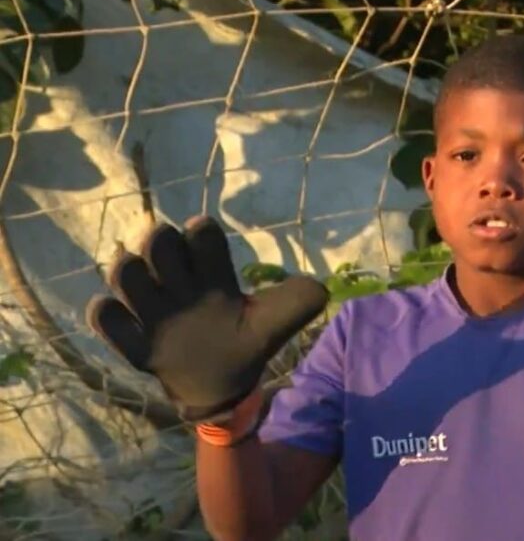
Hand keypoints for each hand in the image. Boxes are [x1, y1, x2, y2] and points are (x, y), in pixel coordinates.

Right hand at [86, 216, 327, 421]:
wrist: (223, 388)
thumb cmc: (245, 344)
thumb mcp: (275, 323)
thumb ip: (297, 302)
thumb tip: (321, 287)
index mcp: (212, 275)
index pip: (200, 237)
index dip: (200, 231)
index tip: (202, 231)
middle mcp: (179, 287)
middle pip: (158, 245)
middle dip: (160, 241)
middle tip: (171, 256)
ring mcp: (155, 314)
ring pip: (126, 275)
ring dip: (129, 270)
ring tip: (144, 281)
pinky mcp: (139, 345)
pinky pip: (108, 324)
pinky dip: (106, 315)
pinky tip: (112, 309)